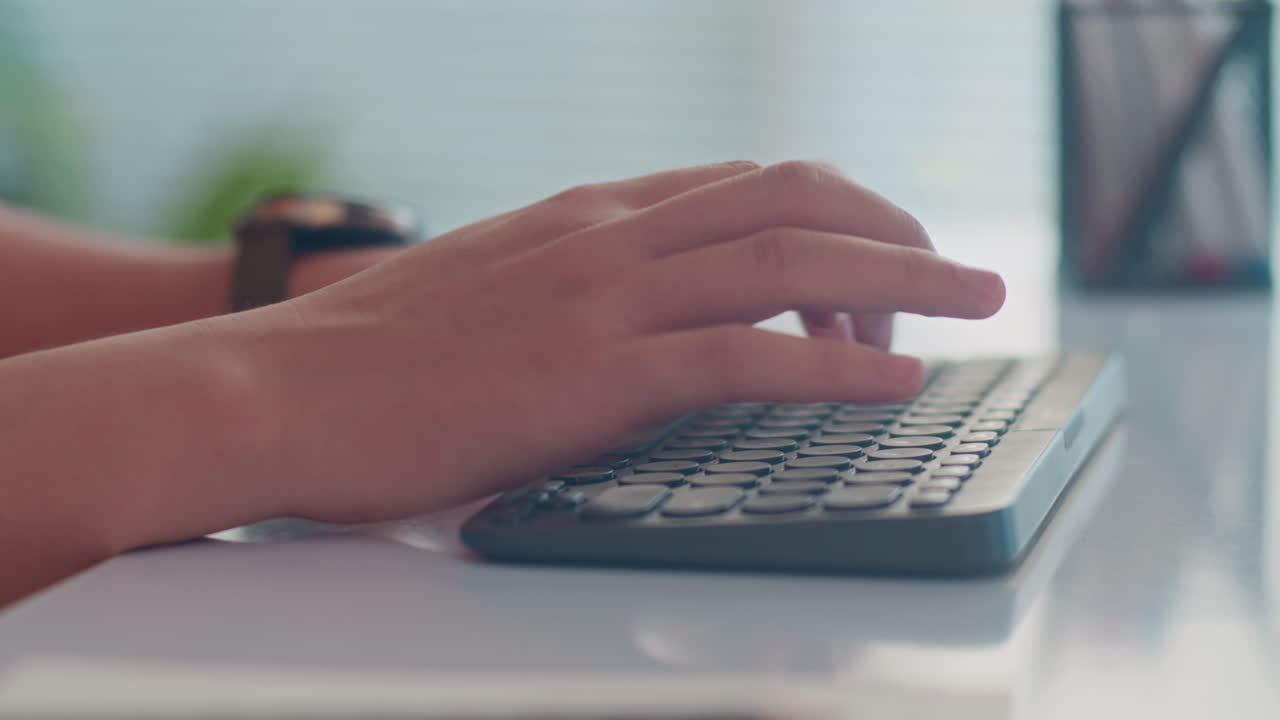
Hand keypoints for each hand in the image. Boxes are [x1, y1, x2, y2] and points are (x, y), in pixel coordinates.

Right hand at [218, 161, 1004, 524]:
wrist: (280, 388)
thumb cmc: (377, 356)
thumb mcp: (494, 289)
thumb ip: (574, 283)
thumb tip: (637, 311)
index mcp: (590, 215)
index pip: (746, 184)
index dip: (834, 214)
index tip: (877, 261)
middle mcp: (611, 236)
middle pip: (794, 198)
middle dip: (897, 224)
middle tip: (958, 269)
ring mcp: (607, 300)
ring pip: (792, 262)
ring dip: (902, 277)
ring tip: (972, 305)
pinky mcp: (595, 376)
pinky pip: (748, 358)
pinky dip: (836, 367)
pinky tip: (895, 380)